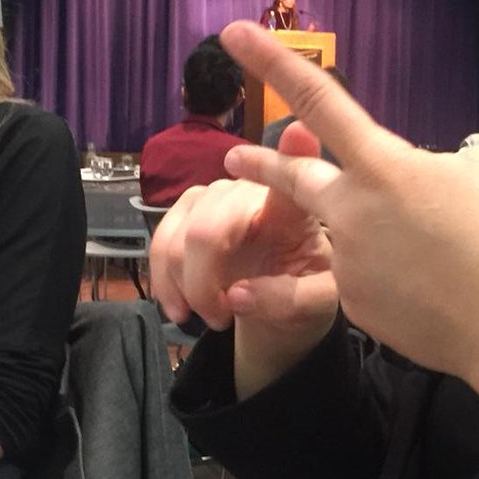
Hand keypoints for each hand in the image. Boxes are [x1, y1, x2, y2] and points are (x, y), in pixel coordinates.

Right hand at [150, 120, 338, 396]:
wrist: (288, 297)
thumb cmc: (308, 289)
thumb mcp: (318, 303)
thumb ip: (289, 299)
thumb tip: (236, 296)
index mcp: (294, 206)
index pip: (288, 170)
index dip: (271, 158)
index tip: (241, 161)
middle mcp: (250, 188)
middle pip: (207, 229)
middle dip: (202, 284)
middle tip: (221, 320)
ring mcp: (213, 196)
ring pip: (177, 239)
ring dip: (183, 288)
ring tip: (208, 317)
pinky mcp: (187, 210)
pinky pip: (159, 243)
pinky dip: (164, 282)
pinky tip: (180, 307)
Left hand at [216, 22, 478, 435]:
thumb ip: (441, 162)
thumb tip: (425, 173)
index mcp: (383, 165)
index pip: (318, 100)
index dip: (272, 63)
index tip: (234, 35)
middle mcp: (350, 211)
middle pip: (292, 176)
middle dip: (261, 164)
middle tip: (234, 157)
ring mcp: (347, 262)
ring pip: (341, 234)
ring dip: (366, 232)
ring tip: (417, 245)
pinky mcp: (353, 305)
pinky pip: (363, 279)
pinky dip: (391, 276)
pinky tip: (433, 287)